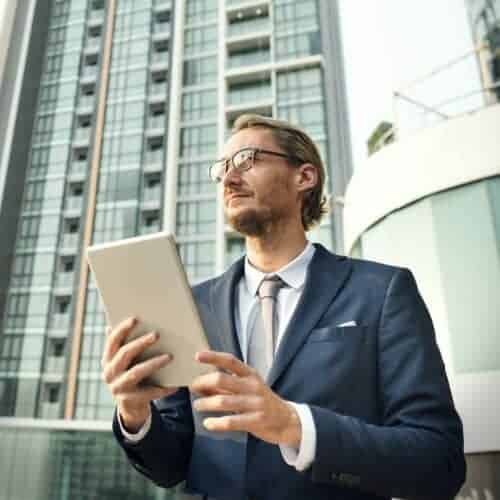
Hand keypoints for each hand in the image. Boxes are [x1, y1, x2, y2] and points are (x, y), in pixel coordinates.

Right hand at [101, 316, 177, 431]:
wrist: (131, 406)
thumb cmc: (132, 373)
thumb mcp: (126, 360)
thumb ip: (127, 343)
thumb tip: (134, 318)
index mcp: (107, 359)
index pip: (112, 341)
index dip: (122, 329)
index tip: (135, 318)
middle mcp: (109, 373)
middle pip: (124, 354)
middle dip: (141, 343)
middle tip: (157, 334)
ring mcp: (119, 388)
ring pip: (136, 372)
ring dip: (153, 363)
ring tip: (170, 356)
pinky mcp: (131, 400)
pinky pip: (149, 392)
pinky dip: (163, 388)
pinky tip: (176, 384)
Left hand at [190, 351, 301, 446]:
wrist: (287, 420)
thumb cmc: (261, 401)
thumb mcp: (247, 388)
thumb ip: (225, 386)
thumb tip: (200, 385)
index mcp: (250, 374)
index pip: (230, 361)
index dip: (213, 357)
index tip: (197, 356)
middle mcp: (252, 386)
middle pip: (222, 379)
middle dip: (203, 383)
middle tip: (193, 388)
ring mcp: (255, 403)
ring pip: (223, 401)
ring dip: (206, 403)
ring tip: (198, 405)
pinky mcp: (257, 420)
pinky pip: (232, 421)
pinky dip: (216, 423)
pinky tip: (208, 423)